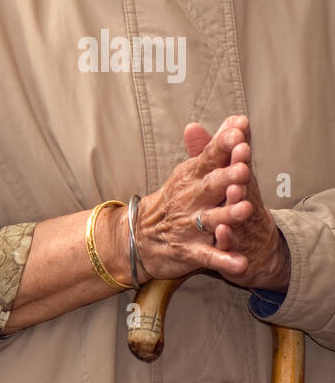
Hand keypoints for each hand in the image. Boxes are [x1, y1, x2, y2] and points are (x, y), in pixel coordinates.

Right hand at [133, 115, 277, 284]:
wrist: (137, 237)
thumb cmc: (174, 200)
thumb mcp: (190, 171)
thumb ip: (216, 148)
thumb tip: (237, 119)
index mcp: (190, 177)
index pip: (208, 157)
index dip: (223, 145)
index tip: (238, 131)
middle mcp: (189, 199)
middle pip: (210, 186)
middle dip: (227, 177)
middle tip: (244, 169)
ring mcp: (189, 226)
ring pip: (212, 219)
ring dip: (228, 215)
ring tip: (246, 210)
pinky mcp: (189, 251)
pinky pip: (208, 257)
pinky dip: (223, 260)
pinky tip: (240, 263)